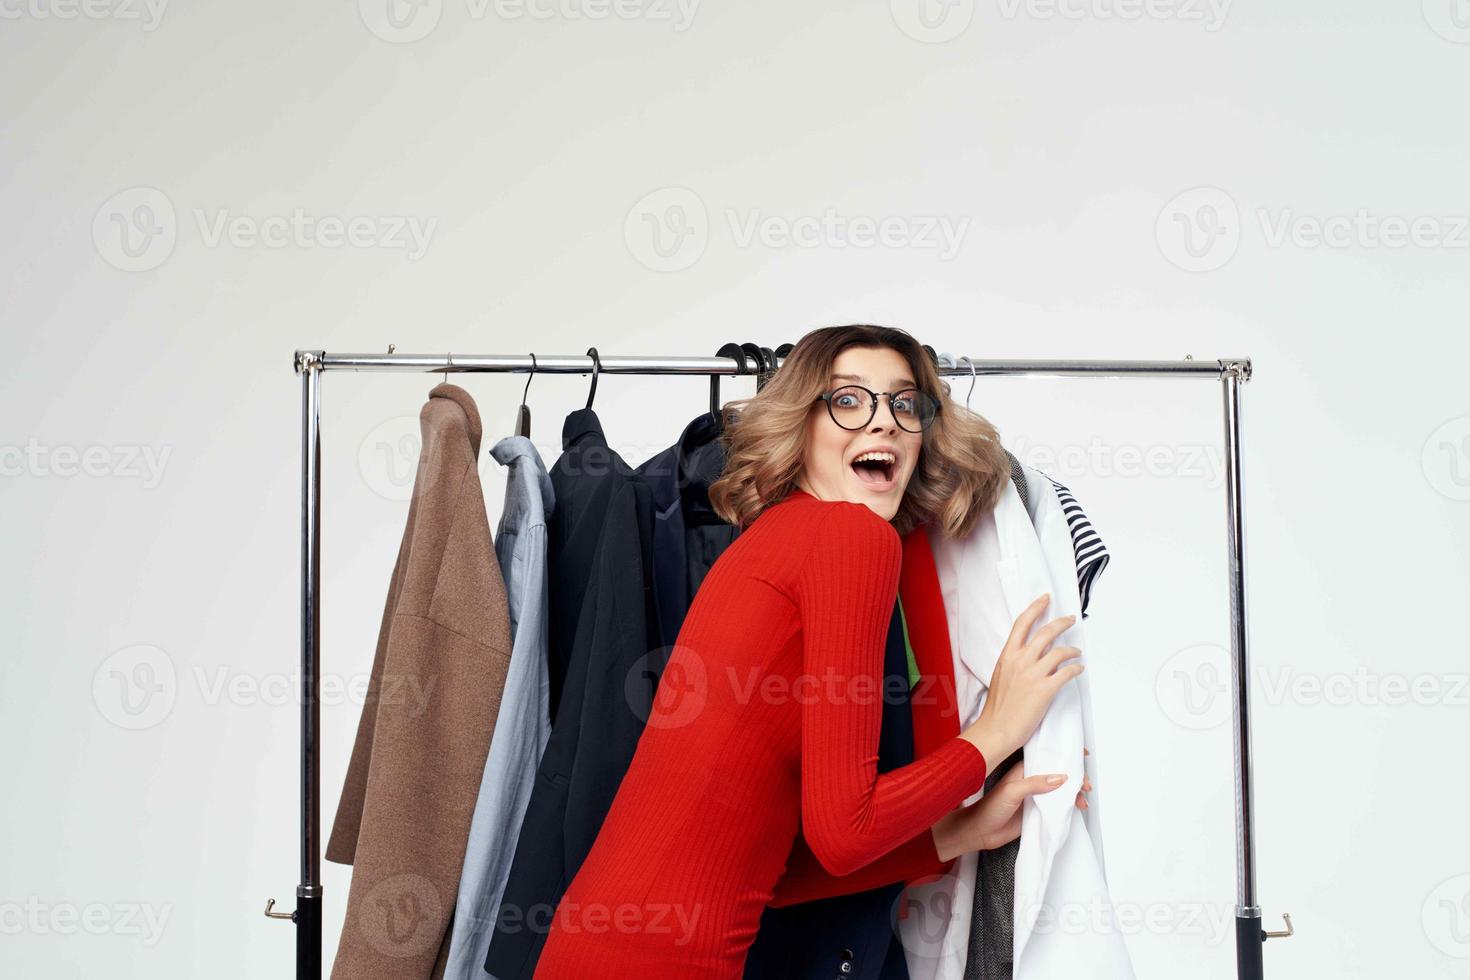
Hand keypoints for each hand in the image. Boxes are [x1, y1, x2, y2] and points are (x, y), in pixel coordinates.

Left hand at [932, 746, 1092, 859]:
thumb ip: (1035, 784)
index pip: (1049, 757)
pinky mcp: (1040, 812)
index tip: (1082, 754)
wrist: (980, 833)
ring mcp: (1038, 797)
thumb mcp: (1012, 792)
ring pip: (1062, 791)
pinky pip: (1059, 807)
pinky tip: (1077, 809)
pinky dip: (1070, 806)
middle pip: (1060, 774)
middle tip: (1085, 785)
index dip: (1066, 754)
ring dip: (1075, 793)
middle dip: (1076, 776)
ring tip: (1082, 800)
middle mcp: (1033, 781)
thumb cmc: (989, 808)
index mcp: (1025, 769)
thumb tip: (1061, 777)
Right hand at [959, 593, 1083, 766]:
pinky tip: (1079, 669)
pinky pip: (1066, 672)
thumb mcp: (1001, 676)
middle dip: (1062, 622)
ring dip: (1072, 649)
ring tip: (1076, 651)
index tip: (1045, 599)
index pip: (1022, 624)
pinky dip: (1076, 669)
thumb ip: (1013, 663)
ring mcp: (1033, 674)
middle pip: (1046, 632)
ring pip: (1059, 651)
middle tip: (1070, 619)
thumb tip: (1028, 656)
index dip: (1035, 608)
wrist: (997, 729)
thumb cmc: (997, 708)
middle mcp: (1020, 660)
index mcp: (1007, 656)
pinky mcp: (1045, 689)